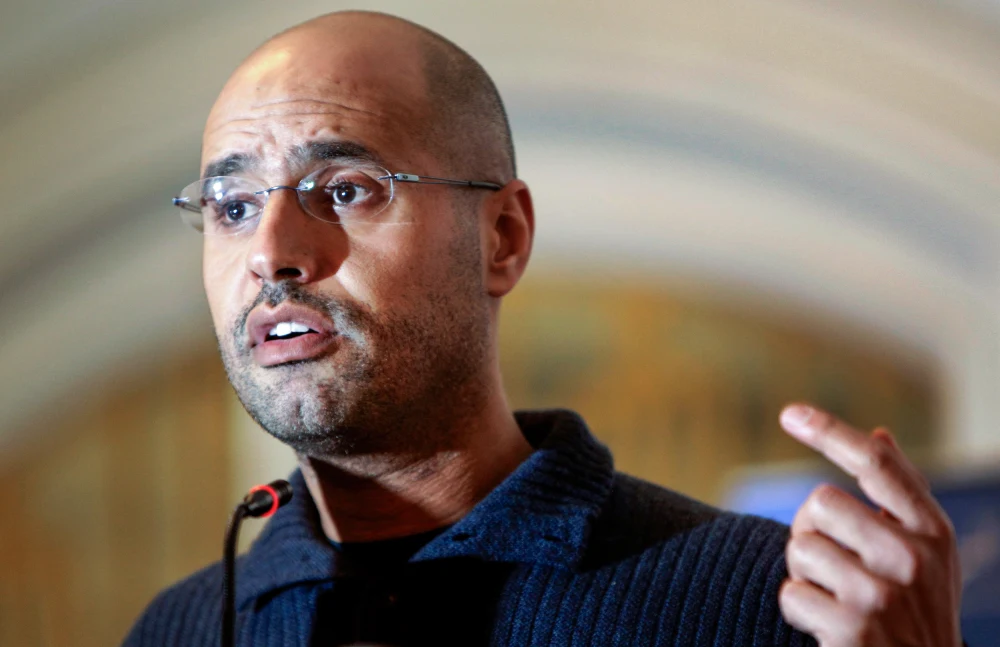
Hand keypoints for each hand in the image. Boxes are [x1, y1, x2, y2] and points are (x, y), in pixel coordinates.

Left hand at [776, 404, 962, 645]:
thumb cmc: (916, 612)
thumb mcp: (926, 554)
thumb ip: (901, 496)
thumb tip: (878, 433)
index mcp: (932, 531)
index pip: (877, 464)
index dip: (831, 432)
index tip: (790, 414)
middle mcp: (913, 557)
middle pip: (820, 502)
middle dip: (811, 530)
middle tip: (832, 566)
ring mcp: (884, 593)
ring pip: (799, 546)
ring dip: (803, 573)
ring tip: (834, 598)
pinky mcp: (853, 626)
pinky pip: (790, 593)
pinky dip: (798, 610)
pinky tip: (827, 627)